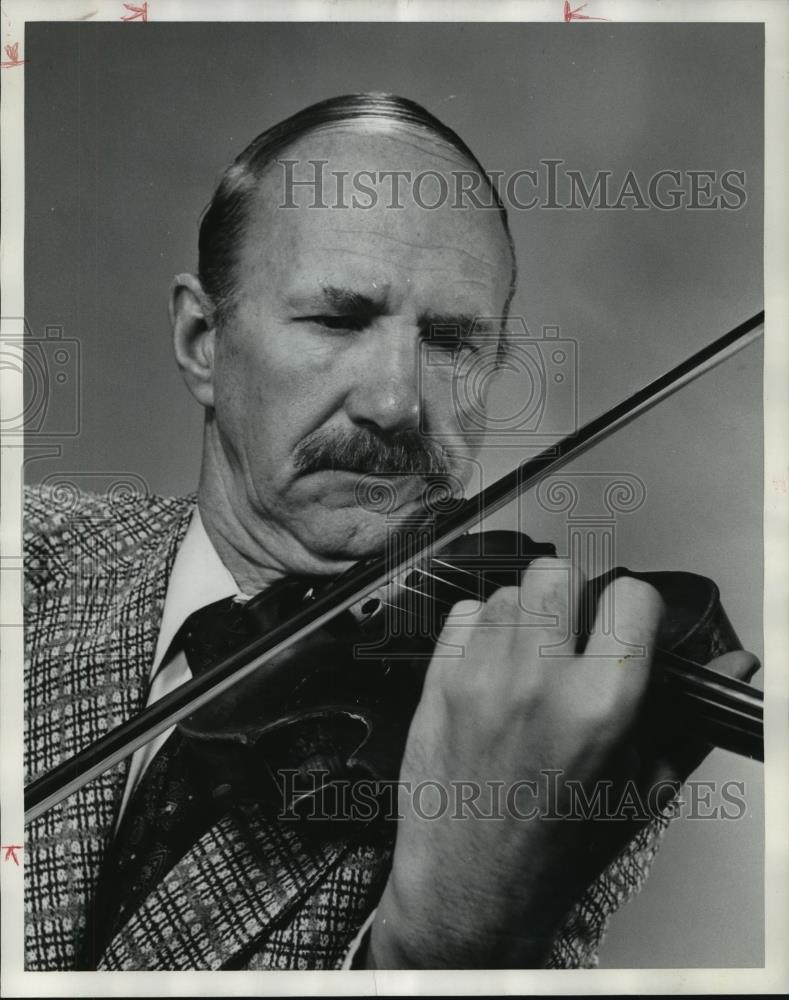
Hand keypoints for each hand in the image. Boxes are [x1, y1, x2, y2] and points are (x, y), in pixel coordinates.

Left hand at [365, 558, 756, 968]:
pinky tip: (493, 667)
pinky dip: (482, 630)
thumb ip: (691, 718)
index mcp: (599, 708)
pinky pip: (464, 614)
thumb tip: (736, 666)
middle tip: (574, 634)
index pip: (631, 597)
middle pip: (560, 573)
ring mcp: (479, 677)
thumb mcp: (642, 789)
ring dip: (527, 614)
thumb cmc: (556, 847)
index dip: (635, 610)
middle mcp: (536, 682)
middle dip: (574, 597)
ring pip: (509, 591)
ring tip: (532, 659)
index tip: (626, 627)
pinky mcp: (438, 682)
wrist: (471, 888)